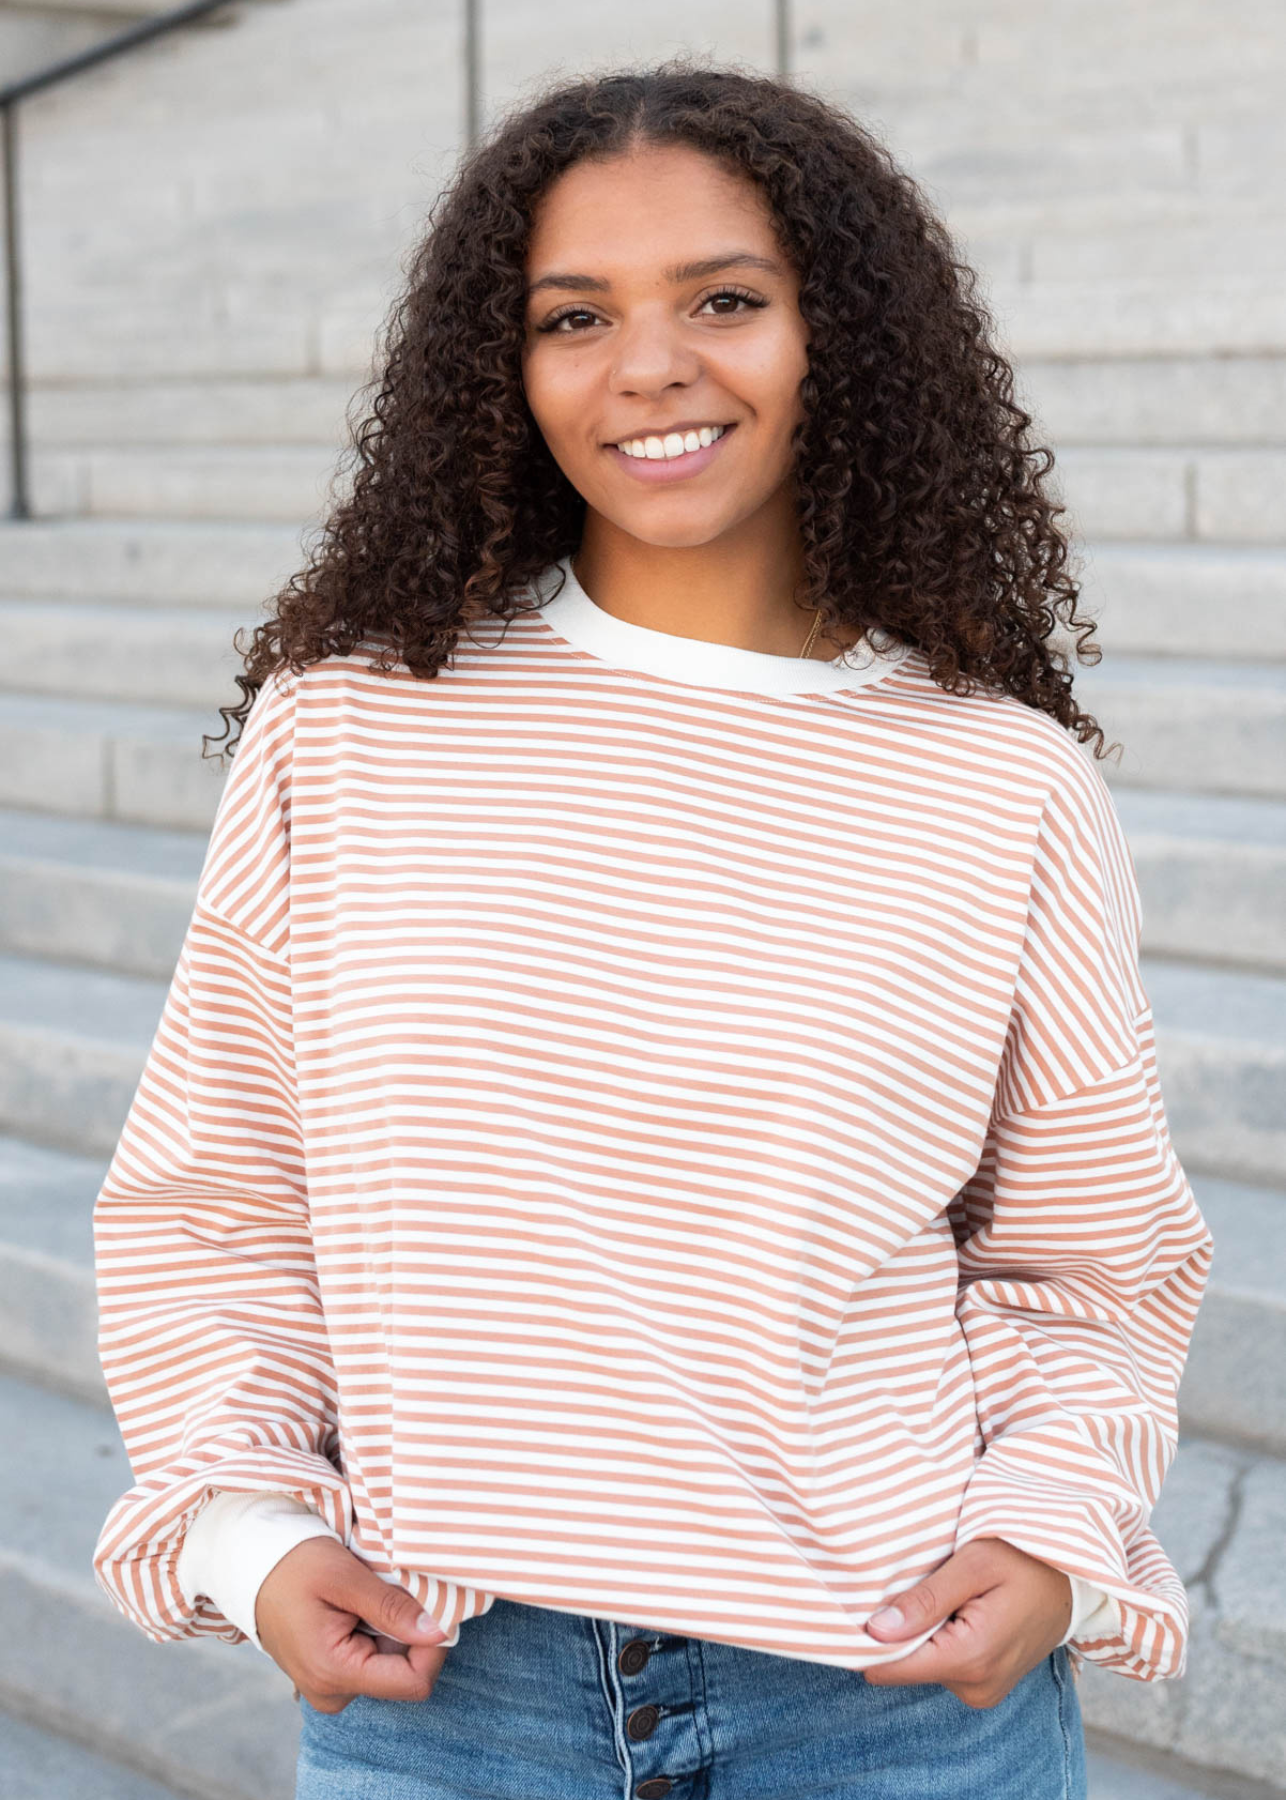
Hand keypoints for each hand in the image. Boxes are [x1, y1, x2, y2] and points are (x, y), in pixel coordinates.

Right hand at [255, 1536, 450, 1713]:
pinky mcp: (330, 1676)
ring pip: (390, 1664)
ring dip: (393, 1629)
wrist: (251, 1568)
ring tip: (370, 1594)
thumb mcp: (345, 1578)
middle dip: (411, 1631)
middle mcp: (333, 1693)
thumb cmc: (294, 1565)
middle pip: (403, 1672)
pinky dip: (377, 1632)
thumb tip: (439, 1631)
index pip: (413, 1681)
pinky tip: (360, 1606)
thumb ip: (392, 1608)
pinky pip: (372, 1660)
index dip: (434, 1646)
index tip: (433, 1605)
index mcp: (335, 1674)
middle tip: (395, 1589)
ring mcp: (330, 1687)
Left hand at [861, 1537, 1072, 1708]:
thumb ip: (925, 1599)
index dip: (869, 1638)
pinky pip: (944, 1665)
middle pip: (907, 1664)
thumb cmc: (1026, 1560)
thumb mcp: (974, 1564)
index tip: (856, 1608)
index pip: (893, 1666)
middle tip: (918, 1586)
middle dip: (901, 1628)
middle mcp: (976, 1687)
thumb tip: (875, 1629)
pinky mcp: (986, 1687)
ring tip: (945, 1595)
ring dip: (923, 1632)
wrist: (1076, 1582)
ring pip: (924, 1663)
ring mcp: (983, 1691)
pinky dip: (940, 1638)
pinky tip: (956, 1610)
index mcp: (970, 1659)